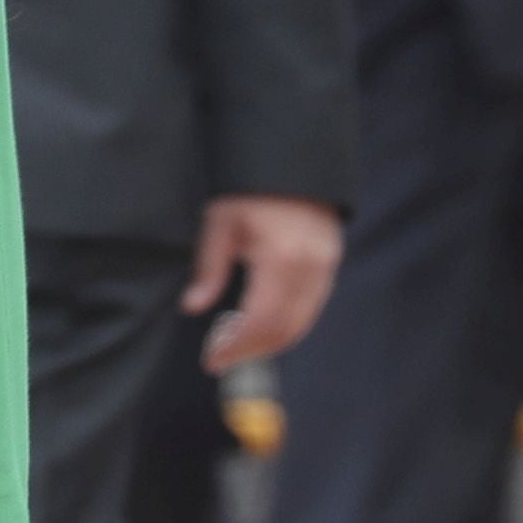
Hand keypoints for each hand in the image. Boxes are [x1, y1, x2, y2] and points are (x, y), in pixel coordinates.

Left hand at [185, 195, 345, 371]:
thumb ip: (209, 269)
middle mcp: (310, 267)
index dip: (235, 347)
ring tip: (235, 344)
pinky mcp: (330, 264)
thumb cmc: (249, 188)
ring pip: (301, 323)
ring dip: (268, 342)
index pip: (260, 321)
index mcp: (281, 257)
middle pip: (284, 330)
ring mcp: (325, 267)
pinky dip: (285, 324)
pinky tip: (259, 324)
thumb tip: (192, 307)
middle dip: (250, 351)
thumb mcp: (220, 222)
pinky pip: (310, 308)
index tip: (211, 361)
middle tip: (220, 358)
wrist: (293, 161)